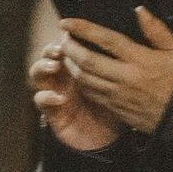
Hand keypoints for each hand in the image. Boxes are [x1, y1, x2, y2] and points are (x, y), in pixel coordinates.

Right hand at [29, 34, 124, 150]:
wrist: (111, 141)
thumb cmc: (118, 108)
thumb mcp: (124, 84)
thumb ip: (124, 62)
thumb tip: (134, 31)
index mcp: (80, 67)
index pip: (68, 46)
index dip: (66, 37)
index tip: (71, 30)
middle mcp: (64, 77)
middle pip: (48, 56)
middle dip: (51, 49)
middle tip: (60, 48)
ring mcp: (55, 93)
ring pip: (38, 74)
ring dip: (43, 67)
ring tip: (55, 67)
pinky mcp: (52, 112)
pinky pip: (41, 101)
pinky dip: (47, 97)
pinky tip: (60, 98)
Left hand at [58, 6, 172, 134]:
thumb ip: (157, 29)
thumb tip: (139, 10)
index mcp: (141, 60)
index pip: (106, 40)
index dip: (83, 29)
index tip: (67, 21)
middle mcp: (126, 77)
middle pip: (87, 60)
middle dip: (69, 46)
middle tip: (63, 37)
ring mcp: (118, 94)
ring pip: (84, 78)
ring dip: (71, 64)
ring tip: (67, 53)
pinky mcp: (115, 108)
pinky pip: (90, 93)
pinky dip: (80, 81)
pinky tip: (79, 73)